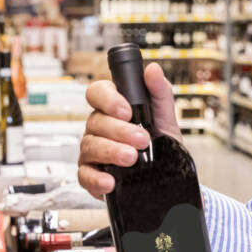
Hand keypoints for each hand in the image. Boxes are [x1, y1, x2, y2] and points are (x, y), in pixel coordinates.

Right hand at [77, 62, 180, 197]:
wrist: (165, 172)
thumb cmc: (159, 140)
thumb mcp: (164, 114)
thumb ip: (159, 91)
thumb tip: (153, 70)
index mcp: (111, 107)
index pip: (97, 92)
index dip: (108, 99)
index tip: (127, 111)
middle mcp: (98, 127)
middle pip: (95, 121)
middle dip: (120, 130)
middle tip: (142, 139)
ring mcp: (92, 150)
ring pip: (90, 146)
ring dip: (111, 152)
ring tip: (131, 158)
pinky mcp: (92, 174)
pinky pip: (85, 175)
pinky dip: (96, 179)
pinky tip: (110, 181)